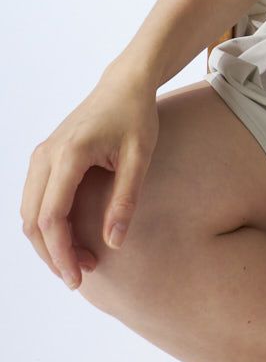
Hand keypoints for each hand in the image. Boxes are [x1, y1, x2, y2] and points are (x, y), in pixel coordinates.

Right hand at [20, 69, 158, 289]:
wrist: (125, 83)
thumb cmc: (136, 115)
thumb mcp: (140, 156)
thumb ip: (126, 199)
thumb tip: (113, 243)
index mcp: (69, 154)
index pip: (52, 218)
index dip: (62, 253)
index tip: (79, 278)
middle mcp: (46, 155)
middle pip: (32, 221)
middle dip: (53, 254)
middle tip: (81, 275)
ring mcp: (41, 155)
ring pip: (28, 213)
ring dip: (48, 242)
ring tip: (80, 260)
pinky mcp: (44, 157)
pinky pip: (34, 199)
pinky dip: (46, 224)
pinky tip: (72, 237)